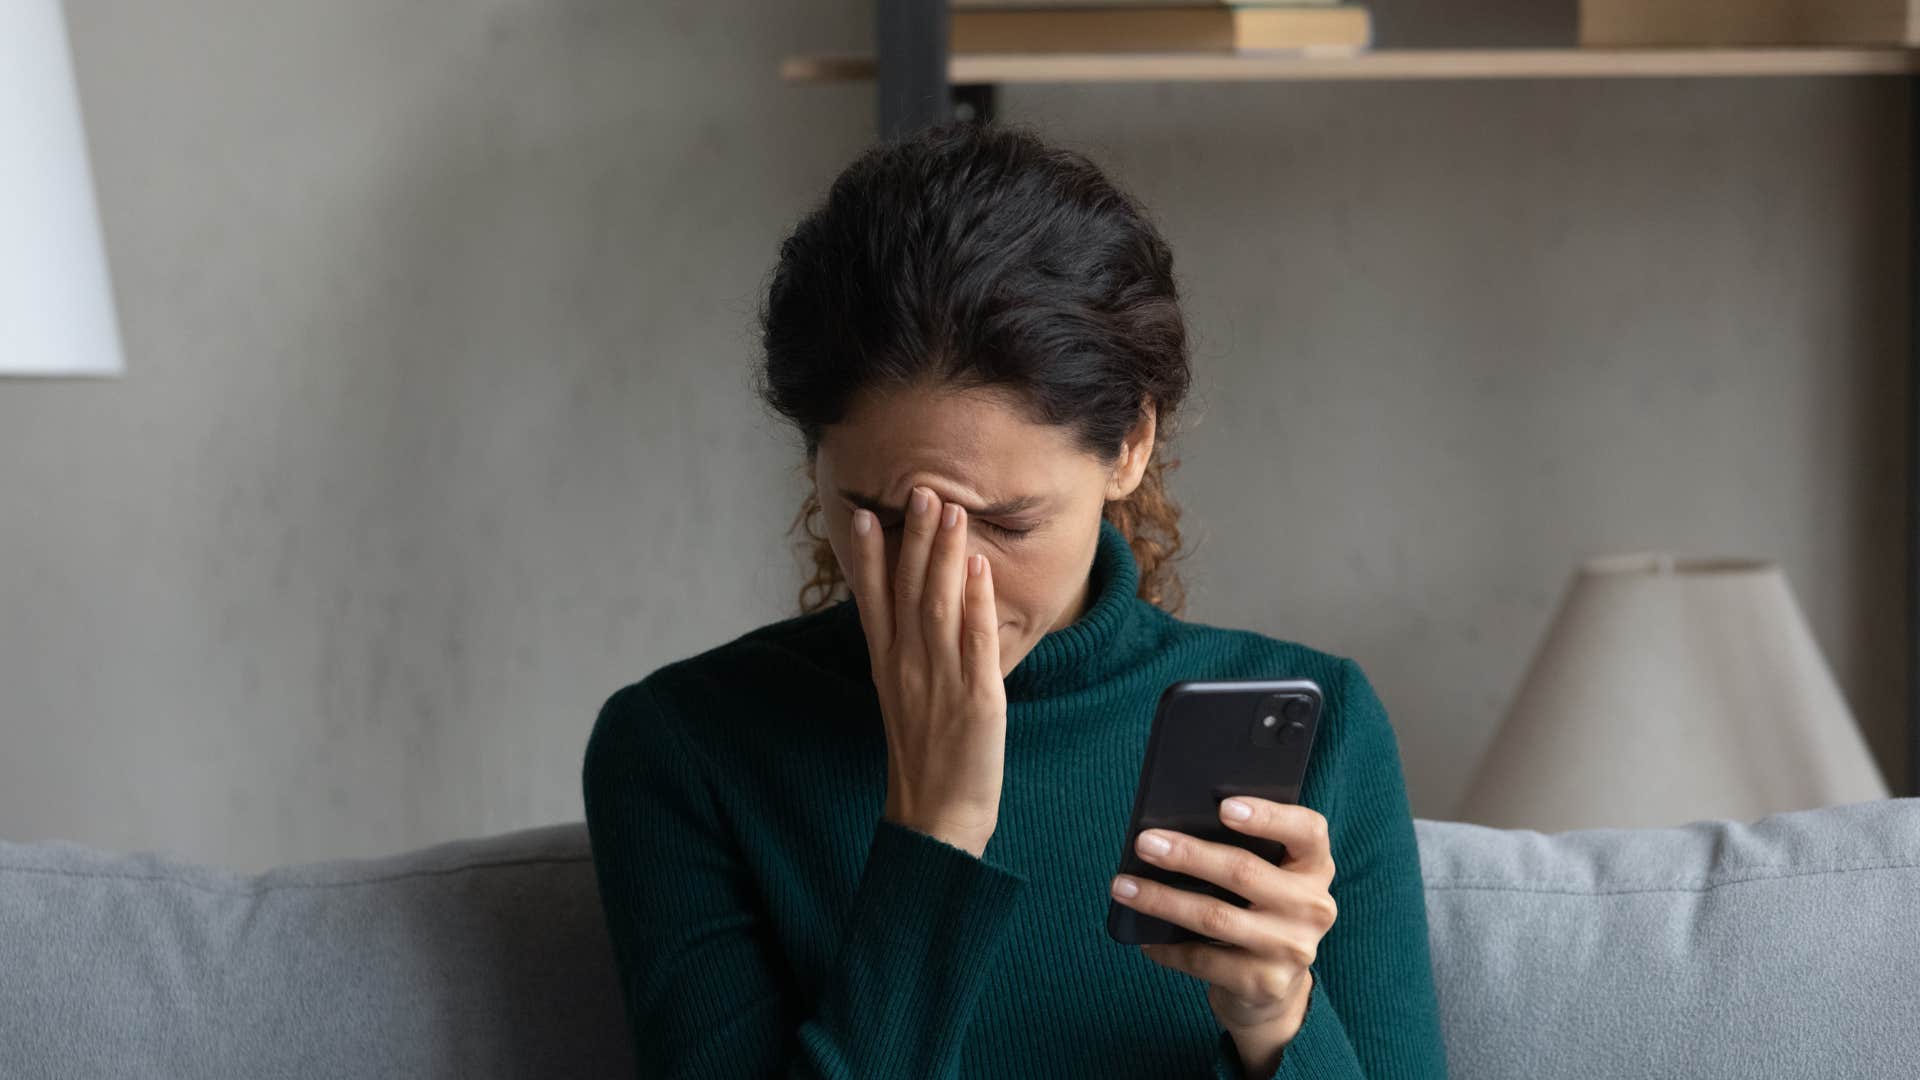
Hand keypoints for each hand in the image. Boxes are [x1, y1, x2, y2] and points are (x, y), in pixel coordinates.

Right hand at [836, 485, 1005, 858]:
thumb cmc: (926, 756)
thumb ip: (904, 653)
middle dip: (915, 539)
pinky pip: (974, 643)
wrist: (935, 817)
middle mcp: (907, 667)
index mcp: (888, 666)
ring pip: (939, 606)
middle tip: (922, 491)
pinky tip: (980, 568)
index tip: (867, 514)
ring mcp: (940, 681)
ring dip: (945, 556)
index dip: (870, 557)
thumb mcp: (902, 698)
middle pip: (908, 592)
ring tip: (952, 511)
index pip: (873, 601)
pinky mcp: (976, 699)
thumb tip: (910, 612)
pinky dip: (975, 603)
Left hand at [1110, 798, 1336, 1042]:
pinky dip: (1168, 947)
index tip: (1223, 806)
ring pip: (1216, 917)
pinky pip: (1203, 960)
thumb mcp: (1267, 877)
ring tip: (1123, 886)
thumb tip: (1172, 829)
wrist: (1274, 988)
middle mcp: (1313, 907)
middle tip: (1145, 842)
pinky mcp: (1265, 983)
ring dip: (1162, 900)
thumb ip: (1243, 850)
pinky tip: (1144, 937)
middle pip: (1244, 872)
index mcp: (1315, 867)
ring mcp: (1292, 948)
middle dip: (1188, 855)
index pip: (1307, 830)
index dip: (1268, 816)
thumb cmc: (1258, 910)